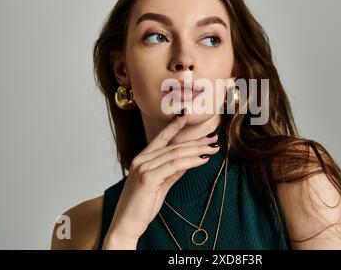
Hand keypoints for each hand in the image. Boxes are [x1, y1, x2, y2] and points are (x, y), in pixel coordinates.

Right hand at [102, 110, 219, 248]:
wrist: (126, 225)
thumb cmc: (141, 206)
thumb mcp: (160, 185)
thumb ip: (172, 172)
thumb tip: (187, 162)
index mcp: (142, 159)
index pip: (161, 138)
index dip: (174, 126)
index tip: (186, 116)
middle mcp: (141, 160)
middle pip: (174, 146)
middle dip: (196, 141)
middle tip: (213, 138)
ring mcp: (144, 167)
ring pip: (176, 154)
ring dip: (197, 150)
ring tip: (213, 148)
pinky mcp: (148, 178)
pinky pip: (174, 165)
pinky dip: (191, 161)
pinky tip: (203, 159)